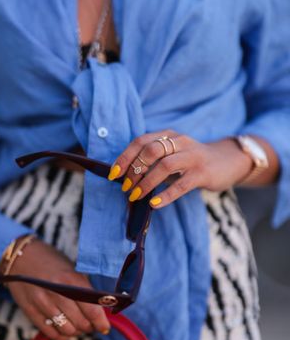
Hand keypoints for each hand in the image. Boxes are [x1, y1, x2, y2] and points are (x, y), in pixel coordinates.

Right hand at [6, 239, 109, 339]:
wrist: (22, 257)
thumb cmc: (52, 263)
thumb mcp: (71, 270)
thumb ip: (84, 290)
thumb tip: (99, 311)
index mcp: (71, 279)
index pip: (91, 309)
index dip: (100, 321)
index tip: (104, 327)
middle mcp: (57, 292)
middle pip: (80, 322)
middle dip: (89, 326)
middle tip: (91, 323)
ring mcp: (42, 303)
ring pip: (67, 330)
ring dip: (76, 331)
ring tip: (77, 324)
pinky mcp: (30, 311)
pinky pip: (51, 333)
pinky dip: (61, 336)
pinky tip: (64, 329)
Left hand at [109, 130, 253, 207]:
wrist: (227, 161)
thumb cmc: (192, 161)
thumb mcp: (172, 154)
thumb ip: (153, 161)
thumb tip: (127, 179)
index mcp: (168, 135)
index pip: (140, 141)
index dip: (124, 157)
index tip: (113, 174)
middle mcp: (180, 141)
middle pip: (150, 151)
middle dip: (134, 170)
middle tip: (126, 188)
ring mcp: (193, 156)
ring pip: (165, 166)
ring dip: (146, 182)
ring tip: (136, 196)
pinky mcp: (203, 173)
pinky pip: (181, 184)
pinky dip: (165, 195)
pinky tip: (154, 204)